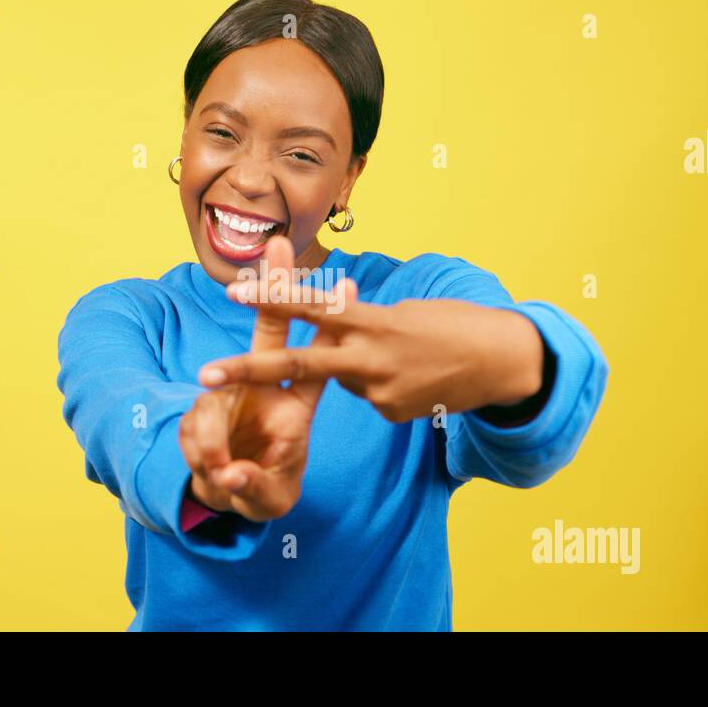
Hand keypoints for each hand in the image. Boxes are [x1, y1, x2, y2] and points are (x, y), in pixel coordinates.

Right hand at [178, 236, 357, 520]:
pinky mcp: (198, 411)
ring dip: (213, 444)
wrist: (224, 496)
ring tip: (225, 476)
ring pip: (213, 405)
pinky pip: (195, 431)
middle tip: (279, 243)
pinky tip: (216, 475)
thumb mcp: (269, 496)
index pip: (316, 361)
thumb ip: (254, 486)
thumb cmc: (261, 485)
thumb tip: (231, 476)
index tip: (347, 283)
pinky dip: (204, 459)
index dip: (331, 324)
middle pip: (268, 332)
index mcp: (294, 406)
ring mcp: (227, 394)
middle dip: (273, 288)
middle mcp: (263, 390)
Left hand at [198, 285, 544, 423]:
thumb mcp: (403, 312)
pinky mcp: (391, 414)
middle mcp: (372, 359)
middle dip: (248, 370)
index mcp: (375, 322)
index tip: (234, 292)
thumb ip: (361, 321)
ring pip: (343, 377)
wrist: (503, 362)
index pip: (314, 309)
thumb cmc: (454, 323)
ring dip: (357, 364)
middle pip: (301, 365)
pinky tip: (415, 378)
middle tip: (204, 374)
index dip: (271, 300)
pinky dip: (381, 382)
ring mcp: (381, 392)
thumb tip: (329, 328)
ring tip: (406, 354)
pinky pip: (368, 394)